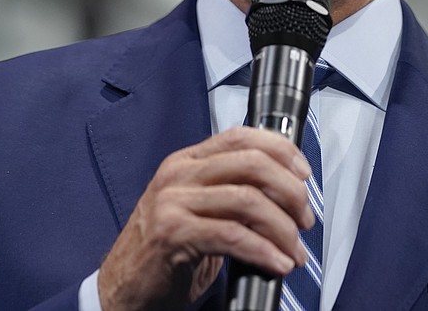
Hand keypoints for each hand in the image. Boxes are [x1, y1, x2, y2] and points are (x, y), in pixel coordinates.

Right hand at [97, 126, 315, 310]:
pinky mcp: (172, 234)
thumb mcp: (198, 210)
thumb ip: (231, 191)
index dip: (281, 150)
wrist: (123, 291)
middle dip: (290, 192)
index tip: (304, 174)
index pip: (241, 136)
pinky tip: (276, 263)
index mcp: (187, 161)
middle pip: (252, 164)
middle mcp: (178, 174)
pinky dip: (263, 251)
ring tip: (294, 251)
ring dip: (282, 229)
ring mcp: (172, 202)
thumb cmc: (165, 253)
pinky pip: (232, 236)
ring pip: (247, 201)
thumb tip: (287, 192)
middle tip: (304, 221)